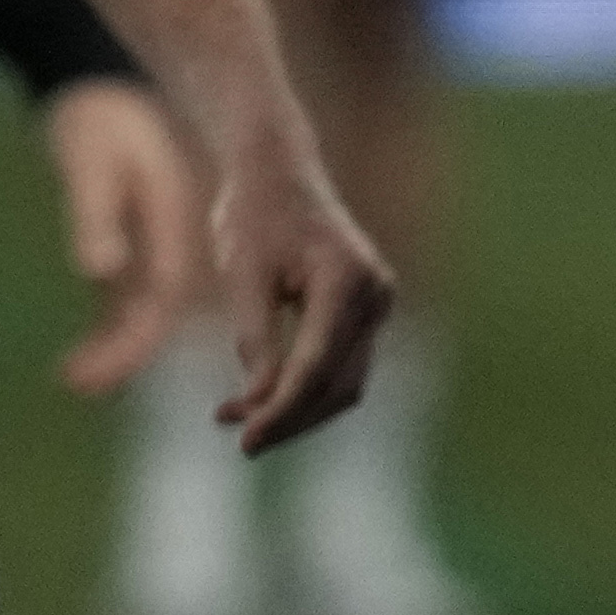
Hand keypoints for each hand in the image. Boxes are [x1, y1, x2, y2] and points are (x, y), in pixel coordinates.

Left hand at [36, 77, 206, 396]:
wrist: (108, 87)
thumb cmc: (102, 122)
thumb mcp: (90, 163)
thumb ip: (94, 216)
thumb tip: (98, 270)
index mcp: (175, 235)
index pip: (160, 304)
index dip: (132, 343)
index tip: (96, 372)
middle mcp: (178, 253)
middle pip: (159, 322)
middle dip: (124, 358)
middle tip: (77, 384)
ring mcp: (161, 256)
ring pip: (147, 322)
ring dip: (117, 354)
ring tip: (73, 380)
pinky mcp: (142, 255)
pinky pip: (131, 308)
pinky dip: (111, 336)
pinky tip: (77, 365)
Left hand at [205, 133, 395, 452]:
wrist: (278, 172)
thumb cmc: (254, 214)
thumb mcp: (242, 271)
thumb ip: (254, 335)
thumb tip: (257, 401)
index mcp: (347, 281)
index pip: (316, 365)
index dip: (281, 409)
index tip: (245, 440)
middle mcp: (374, 297)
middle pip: (339, 384)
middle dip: (291, 418)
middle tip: (242, 442)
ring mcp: (376, 306)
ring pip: (344, 381)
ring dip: (297, 408)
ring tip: (238, 423)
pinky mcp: (364, 313)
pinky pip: (340, 364)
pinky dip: (304, 386)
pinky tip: (259, 400)